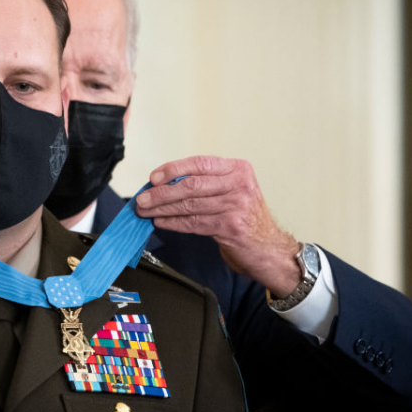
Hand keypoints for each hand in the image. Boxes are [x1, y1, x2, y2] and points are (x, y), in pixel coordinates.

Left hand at [134, 156, 300, 294]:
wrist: (269, 247)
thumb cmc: (245, 217)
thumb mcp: (232, 191)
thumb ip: (205, 183)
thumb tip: (164, 183)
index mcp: (238, 169)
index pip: (199, 163)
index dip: (173, 170)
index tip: (153, 178)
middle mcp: (239, 184)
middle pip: (191, 185)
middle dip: (161, 193)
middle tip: (142, 198)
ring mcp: (237, 205)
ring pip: (189, 205)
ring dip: (162, 209)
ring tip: (146, 211)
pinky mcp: (231, 227)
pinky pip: (193, 223)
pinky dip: (173, 223)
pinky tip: (160, 222)